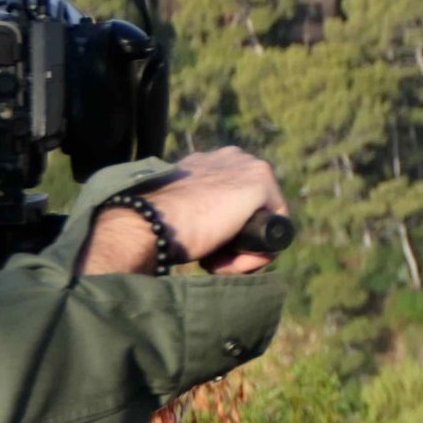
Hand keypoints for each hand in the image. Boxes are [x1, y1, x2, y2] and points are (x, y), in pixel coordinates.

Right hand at [78, 147, 290, 276]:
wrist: (147, 221)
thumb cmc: (153, 223)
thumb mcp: (176, 212)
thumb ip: (193, 210)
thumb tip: (205, 228)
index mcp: (210, 163)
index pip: (235, 201)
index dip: (226, 231)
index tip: (208, 249)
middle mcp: (233, 158)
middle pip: (253, 212)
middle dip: (237, 242)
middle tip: (213, 260)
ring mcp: (249, 168)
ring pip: (264, 224)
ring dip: (243, 253)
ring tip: (216, 264)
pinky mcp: (260, 183)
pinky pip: (275, 231)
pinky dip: (255, 255)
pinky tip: (228, 262)